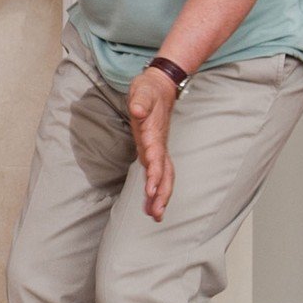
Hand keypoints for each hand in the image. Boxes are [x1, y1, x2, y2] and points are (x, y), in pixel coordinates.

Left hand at [125, 68, 177, 220]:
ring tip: (155, 216)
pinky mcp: (155, 150)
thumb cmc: (149, 90)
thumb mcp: (142, 91)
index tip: (151, 188)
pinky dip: (158, 188)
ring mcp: (158, 148)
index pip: (156, 156)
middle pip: (165, 172)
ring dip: (161, 196)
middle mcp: (158, 144)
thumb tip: (137, 110)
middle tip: (156, 213)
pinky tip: (151, 202)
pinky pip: (160, 173)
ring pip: (165, 175)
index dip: (155, 173)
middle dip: (161, 193)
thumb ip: (140, 101)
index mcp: (155, 133)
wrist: (160, 86)